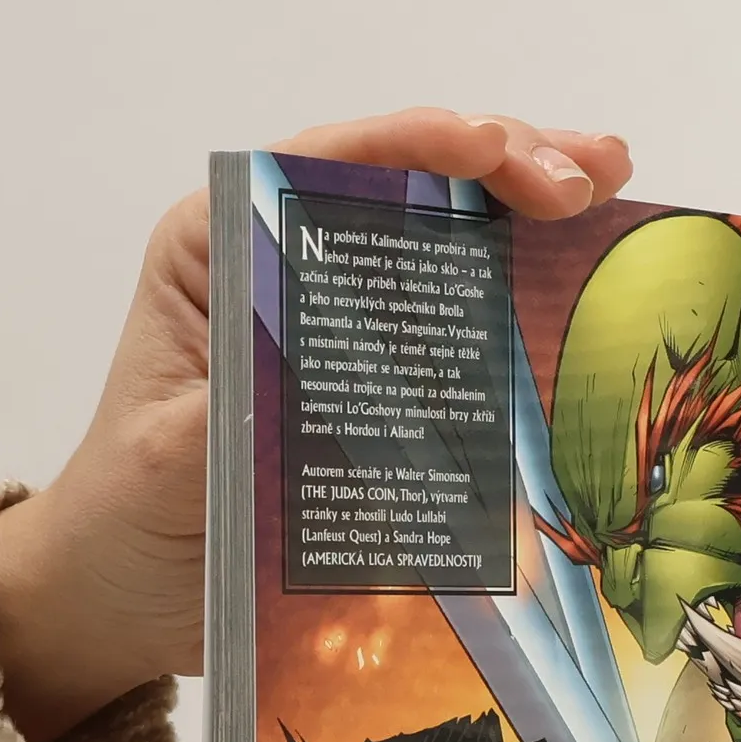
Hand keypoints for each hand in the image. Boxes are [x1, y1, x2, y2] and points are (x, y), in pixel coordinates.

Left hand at [0, 108, 632, 741]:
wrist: (129, 597)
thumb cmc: (127, 517)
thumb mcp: (169, 461)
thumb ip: (234, 412)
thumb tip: (312, 375)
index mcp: (220, 252)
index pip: (327, 167)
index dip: (419, 143)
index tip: (492, 149)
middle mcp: (285, 270)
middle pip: (405, 188)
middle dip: (505, 164)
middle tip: (595, 173)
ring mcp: (340, 327)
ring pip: (444, 245)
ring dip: (532, 217)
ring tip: (614, 192)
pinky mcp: (377, 388)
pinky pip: (458, 333)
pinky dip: (524, 306)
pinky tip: (586, 286)